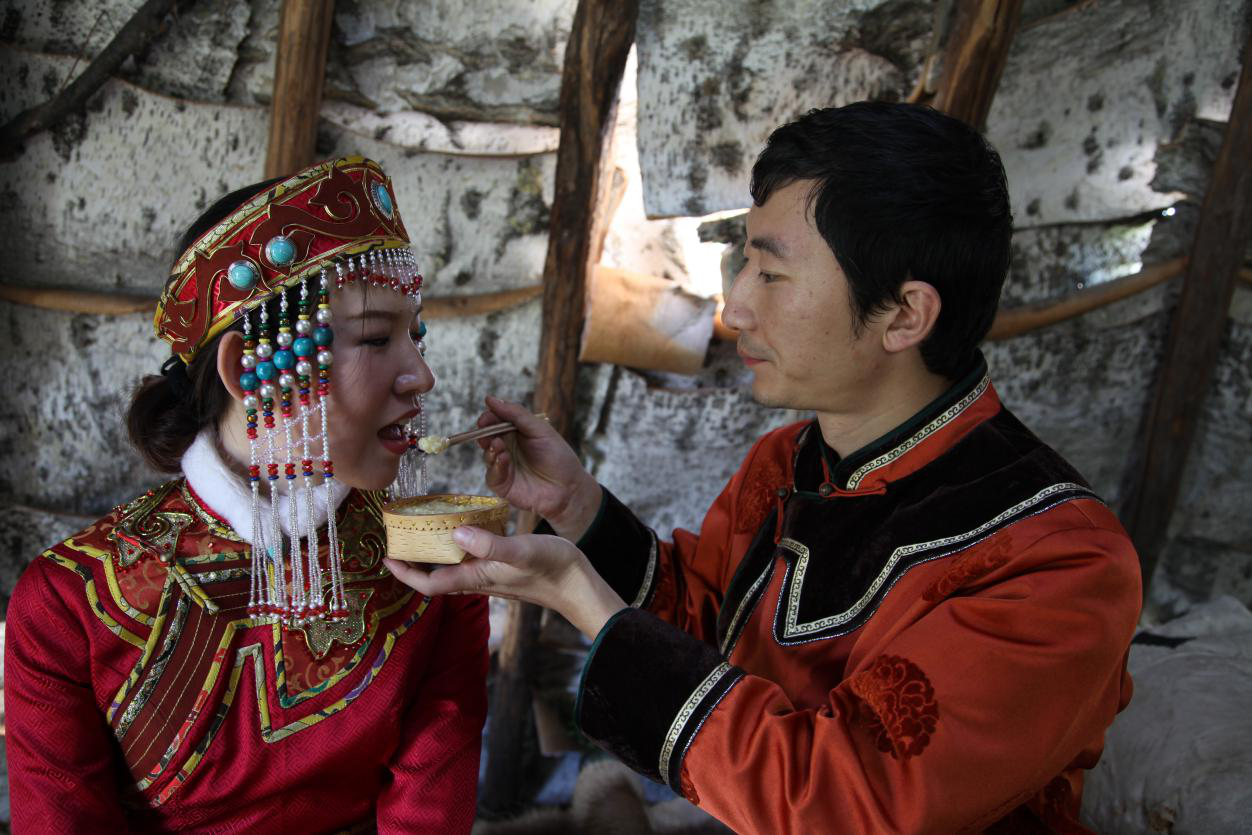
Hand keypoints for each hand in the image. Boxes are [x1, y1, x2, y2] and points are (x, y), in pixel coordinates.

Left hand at [384, 527, 625, 638]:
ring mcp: (491, 575)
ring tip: (422, 534)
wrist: (579, 585)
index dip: (406, 574)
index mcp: (478, 578)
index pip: (431, 584)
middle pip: (436, 577)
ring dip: (434, 556)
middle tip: (399, 541)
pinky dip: (457, 547)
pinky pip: (470, 560)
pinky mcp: (502, 568)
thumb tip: (454, 535)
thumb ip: (489, 544)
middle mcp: (479, 579)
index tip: (387, 558)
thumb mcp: (521, 551)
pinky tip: (462, 530)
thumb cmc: (552, 569)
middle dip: (414, 564)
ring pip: (452, 569)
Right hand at [476, 396, 601, 539]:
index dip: (488, 418)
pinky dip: (495, 466)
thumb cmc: (558, 457)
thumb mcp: (540, 430)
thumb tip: (490, 399)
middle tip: (486, 431)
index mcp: (516, 433)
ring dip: (491, 449)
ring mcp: (504, 467)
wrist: (568, 488)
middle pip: (487, 437)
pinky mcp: (503, 484)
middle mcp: (508, 448)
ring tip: (499, 446)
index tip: (485, 418)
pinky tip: (503, 460)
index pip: (496, 421)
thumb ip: (516, 414)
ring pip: (487, 454)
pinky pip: (491, 475)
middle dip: (484, 433)